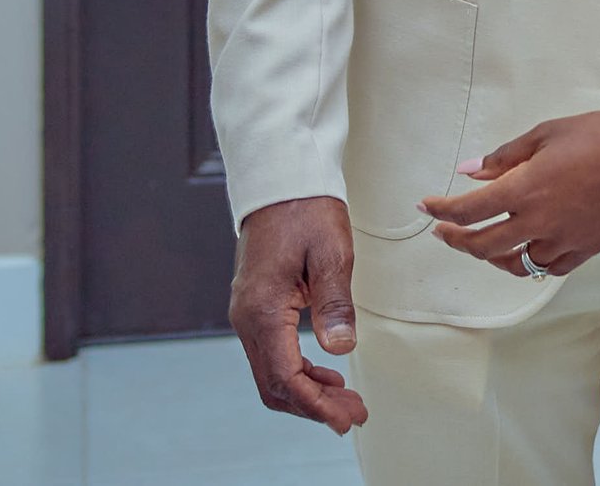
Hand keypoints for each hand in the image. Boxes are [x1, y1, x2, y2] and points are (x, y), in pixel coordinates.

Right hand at [229, 196, 367, 433]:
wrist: (281, 181)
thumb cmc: (306, 211)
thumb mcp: (332, 253)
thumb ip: (335, 304)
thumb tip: (341, 349)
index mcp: (263, 309)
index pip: (285, 377)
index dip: (316, 404)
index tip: (346, 418)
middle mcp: (247, 318)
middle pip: (274, 384)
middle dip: (313, 407)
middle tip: (352, 415)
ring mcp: (248, 314)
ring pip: (271, 373)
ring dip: (307, 392)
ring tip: (345, 400)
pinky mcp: (256, 307)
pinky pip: (272, 354)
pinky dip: (298, 372)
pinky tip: (327, 374)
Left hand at [420, 111, 599, 279]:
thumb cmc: (599, 136)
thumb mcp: (547, 134)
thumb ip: (505, 157)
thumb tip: (470, 171)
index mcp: (524, 190)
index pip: (468, 210)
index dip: (441, 211)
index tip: (425, 207)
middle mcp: (538, 222)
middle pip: (482, 245)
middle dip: (456, 240)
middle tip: (443, 232)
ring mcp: (562, 241)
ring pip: (514, 264)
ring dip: (490, 257)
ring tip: (481, 245)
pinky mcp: (585, 250)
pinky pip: (548, 268)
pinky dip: (530, 263)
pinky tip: (525, 254)